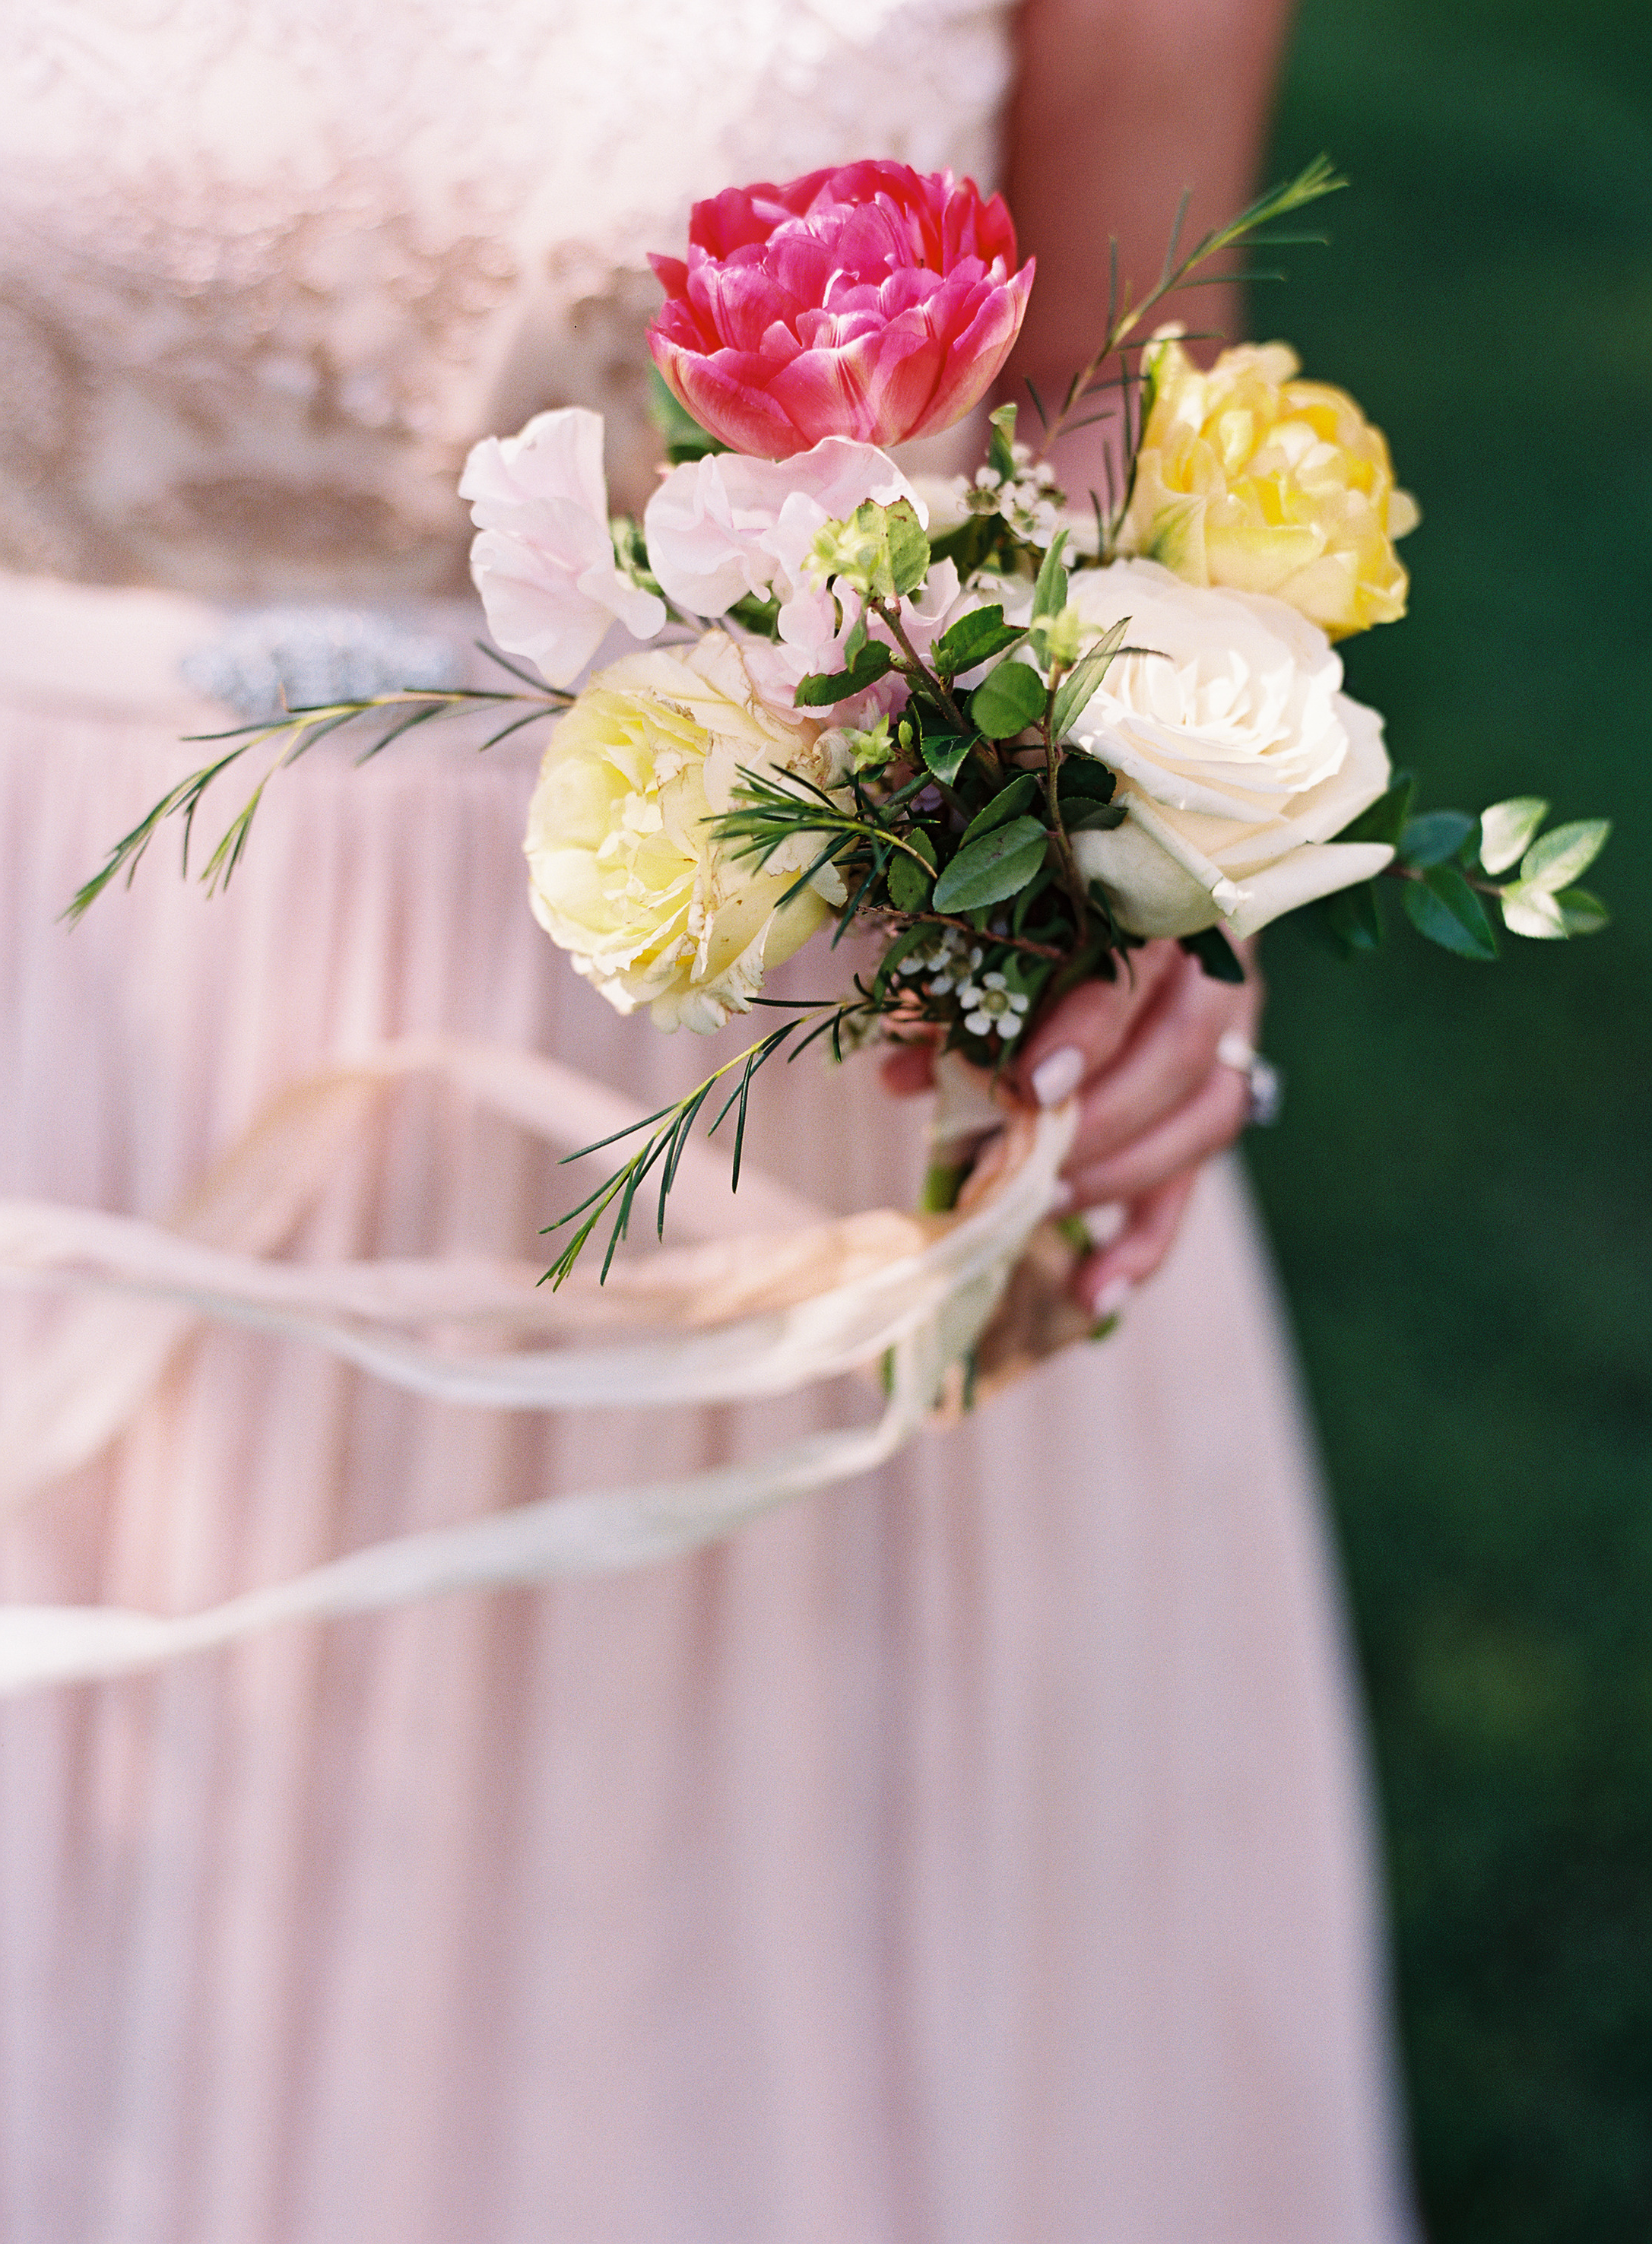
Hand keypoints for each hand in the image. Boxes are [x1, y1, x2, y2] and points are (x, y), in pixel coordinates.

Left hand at [880, 937, 1263, 1315]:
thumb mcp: (990, 945)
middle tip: (1029, 1163)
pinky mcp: (1212, 1110)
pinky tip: (1091, 1294)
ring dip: (1120, 1175)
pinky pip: (1194, 1184)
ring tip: (1044, 1208)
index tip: (1030, 1085)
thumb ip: (955, 997)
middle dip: (1100, 1122)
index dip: (1089, 1033)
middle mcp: (1213, 974)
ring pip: (1206, 1120)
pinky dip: (1141, 1246)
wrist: (1105, 913)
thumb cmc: (1030, 921)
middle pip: (1182, 1058)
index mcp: (1160, 910)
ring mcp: (1230, 1043)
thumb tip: (901, 1076)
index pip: (1140, 972)